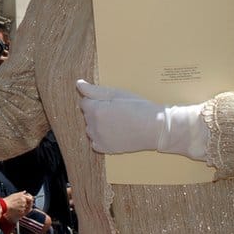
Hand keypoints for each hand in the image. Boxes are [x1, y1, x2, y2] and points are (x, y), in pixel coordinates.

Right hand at [2, 191, 33, 224]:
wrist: (5, 206)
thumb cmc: (8, 200)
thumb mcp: (15, 194)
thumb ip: (21, 193)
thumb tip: (25, 192)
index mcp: (23, 196)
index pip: (30, 198)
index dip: (30, 199)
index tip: (28, 200)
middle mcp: (24, 201)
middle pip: (29, 203)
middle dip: (27, 204)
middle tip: (22, 204)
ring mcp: (23, 207)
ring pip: (26, 207)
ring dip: (24, 207)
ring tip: (18, 206)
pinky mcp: (21, 211)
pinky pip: (24, 211)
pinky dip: (21, 210)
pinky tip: (17, 209)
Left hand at [76, 79, 208, 159]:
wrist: (155, 128)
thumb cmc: (138, 107)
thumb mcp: (117, 94)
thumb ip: (94, 90)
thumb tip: (78, 84)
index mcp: (96, 111)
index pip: (84, 102)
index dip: (97, 100)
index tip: (111, 102)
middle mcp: (94, 126)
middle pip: (87, 115)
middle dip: (97, 111)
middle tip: (117, 110)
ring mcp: (99, 139)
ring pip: (91, 129)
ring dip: (98, 124)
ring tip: (117, 121)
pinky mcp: (106, 149)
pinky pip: (95, 143)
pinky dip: (101, 138)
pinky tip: (113, 133)